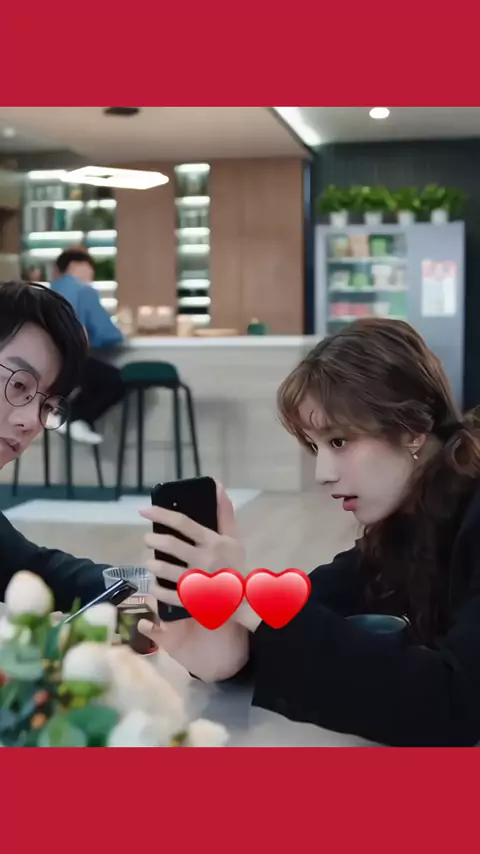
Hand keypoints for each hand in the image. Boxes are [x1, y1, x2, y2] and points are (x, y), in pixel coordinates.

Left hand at [137, 483, 250, 680]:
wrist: (244, 600)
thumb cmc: (235, 565)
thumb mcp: (234, 538)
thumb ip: (225, 514)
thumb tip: (218, 486)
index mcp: (213, 542)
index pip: (183, 523)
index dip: (161, 514)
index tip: (143, 510)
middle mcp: (203, 560)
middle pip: (169, 545)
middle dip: (152, 539)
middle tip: (148, 539)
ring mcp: (196, 581)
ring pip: (163, 569)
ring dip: (151, 562)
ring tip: (149, 561)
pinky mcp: (189, 600)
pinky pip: (165, 593)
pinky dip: (155, 588)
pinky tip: (154, 583)